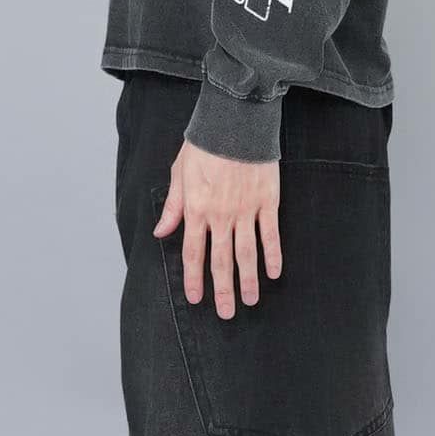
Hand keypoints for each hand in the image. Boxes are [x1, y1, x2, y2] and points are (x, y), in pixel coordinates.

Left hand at [153, 140, 281, 319]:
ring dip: (248, 280)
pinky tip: (274, 273)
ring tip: (250, 301)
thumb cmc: (204, 144)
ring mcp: (246, 210)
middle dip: (222, 290)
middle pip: (221, 260)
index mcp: (196, 209)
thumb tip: (160, 232)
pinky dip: (273, 254)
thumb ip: (172, 207)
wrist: (235, 121)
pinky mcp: (267, 201)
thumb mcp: (179, 173)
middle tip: (226, 314)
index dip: (194, 279)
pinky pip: (271, 234)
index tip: (196, 298)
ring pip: (247, 253)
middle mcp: (221, 215)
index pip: (193, 253)